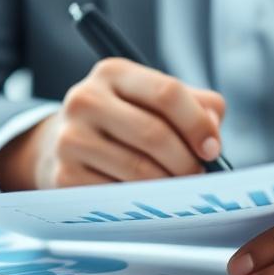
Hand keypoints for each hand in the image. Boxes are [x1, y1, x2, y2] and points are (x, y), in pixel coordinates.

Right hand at [0, 58, 224, 189]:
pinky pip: (119, 196)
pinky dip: (142, 202)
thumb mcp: (154, 99)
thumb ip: (197, 106)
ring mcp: (70, 138)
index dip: (197, 124)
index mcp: (113, 72)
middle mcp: (85, 99)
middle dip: (186, 161)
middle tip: (198, 176)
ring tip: (177, 188)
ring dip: (169, 186)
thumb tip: (212, 134)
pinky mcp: (64, 176)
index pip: (166, 93)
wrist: (61, 145)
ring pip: (138, 169)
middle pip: (154, 134)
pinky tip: (147, 198)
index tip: (212, 149)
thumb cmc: (125, 121)